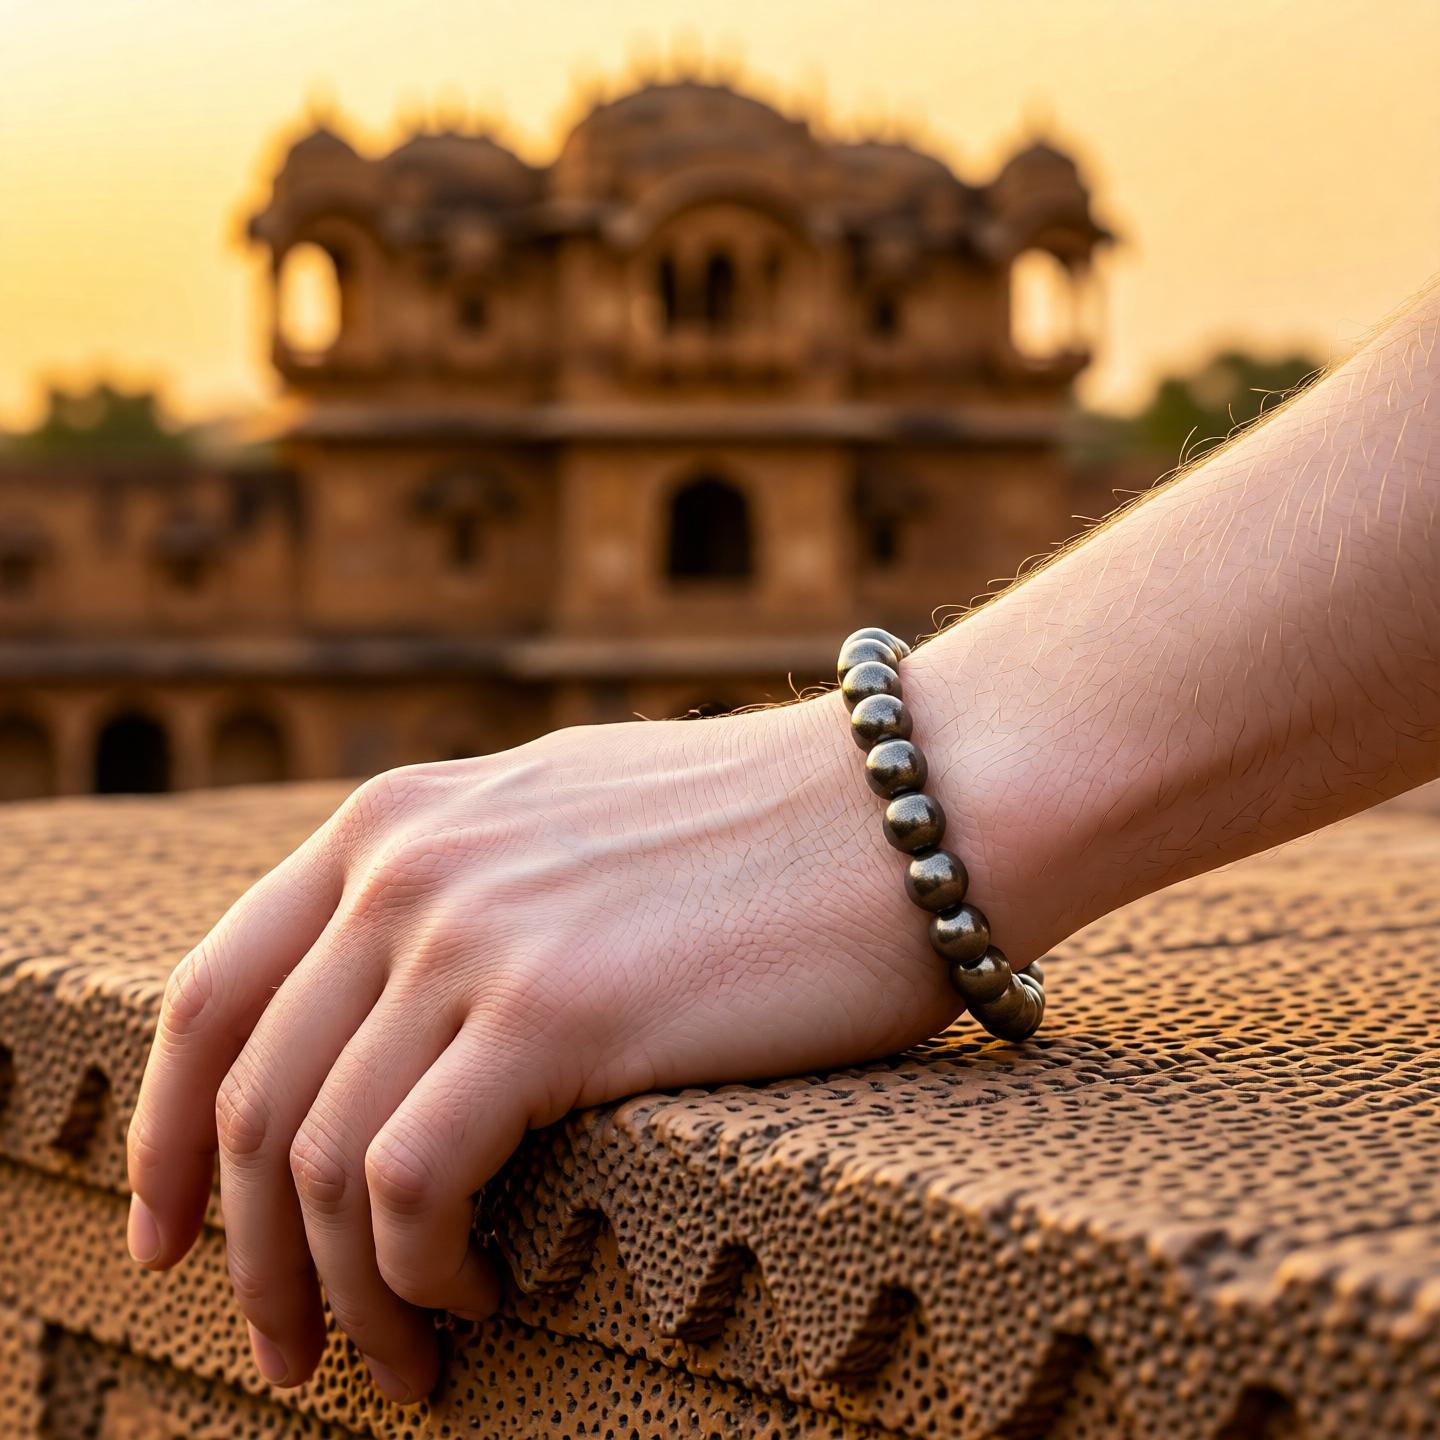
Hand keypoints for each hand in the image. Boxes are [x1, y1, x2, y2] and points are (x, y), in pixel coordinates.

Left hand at [124, 690, 962, 1402]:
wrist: (910, 802)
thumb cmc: (765, 831)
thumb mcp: (564, 819)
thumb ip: (461, 882)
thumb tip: (389, 1006)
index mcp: (398, 820)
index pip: (212, 993)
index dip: (167, 1134)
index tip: (171, 1234)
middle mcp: (408, 865)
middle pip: (248, 1096)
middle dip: (242, 1252)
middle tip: (283, 1349)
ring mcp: (472, 931)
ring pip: (316, 1161)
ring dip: (338, 1293)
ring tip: (401, 1359)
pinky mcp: (553, 1008)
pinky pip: (407, 1184)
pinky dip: (416, 1270)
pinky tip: (479, 1293)